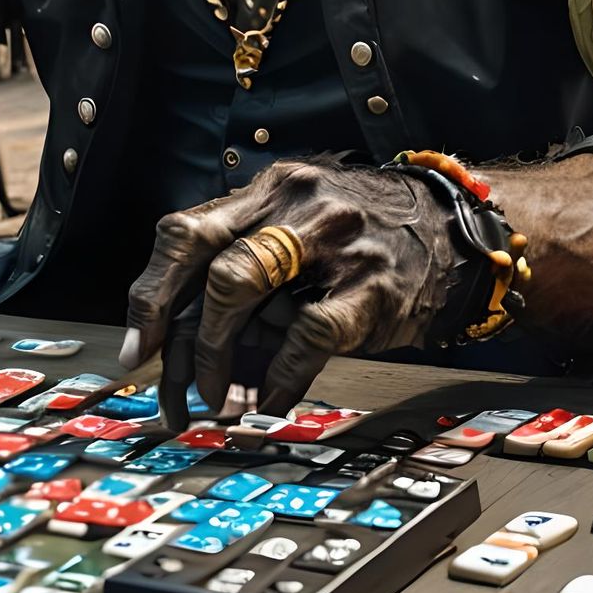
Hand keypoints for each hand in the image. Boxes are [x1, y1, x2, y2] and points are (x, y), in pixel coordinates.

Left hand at [120, 159, 456, 427]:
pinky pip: (307, 335)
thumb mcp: (300, 223)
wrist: (453, 232)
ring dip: (219, 358)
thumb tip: (182, 341)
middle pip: (208, 260)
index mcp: (267, 189)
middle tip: (174, 392)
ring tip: (219, 403)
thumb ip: (247, 257)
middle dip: (182, 335)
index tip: (138, 350)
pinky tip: (271, 404)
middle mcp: (293, 204)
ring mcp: (333, 241)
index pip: (186, 232)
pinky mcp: (372, 286)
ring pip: (243, 286)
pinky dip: (279, 379)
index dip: (151, 295)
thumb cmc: (362, 236)